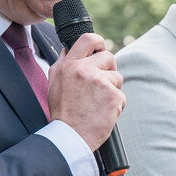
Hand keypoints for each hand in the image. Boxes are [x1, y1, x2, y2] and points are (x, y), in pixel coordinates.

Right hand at [47, 33, 124, 150]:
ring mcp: (100, 82)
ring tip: (98, 102)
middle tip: (101, 84)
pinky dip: (115, 105)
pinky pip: (121, 95)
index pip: (88, 39)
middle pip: (108, 57)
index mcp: (69, 65)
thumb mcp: (54, 83)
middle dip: (109, 69)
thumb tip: (69, 49)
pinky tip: (103, 112)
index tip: (102, 48)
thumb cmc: (63, 113)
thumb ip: (63, 64)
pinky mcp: (113, 96)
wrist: (71, 136)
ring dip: (112, 88)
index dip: (99, 41)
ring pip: (117, 77)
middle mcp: (84, 70)